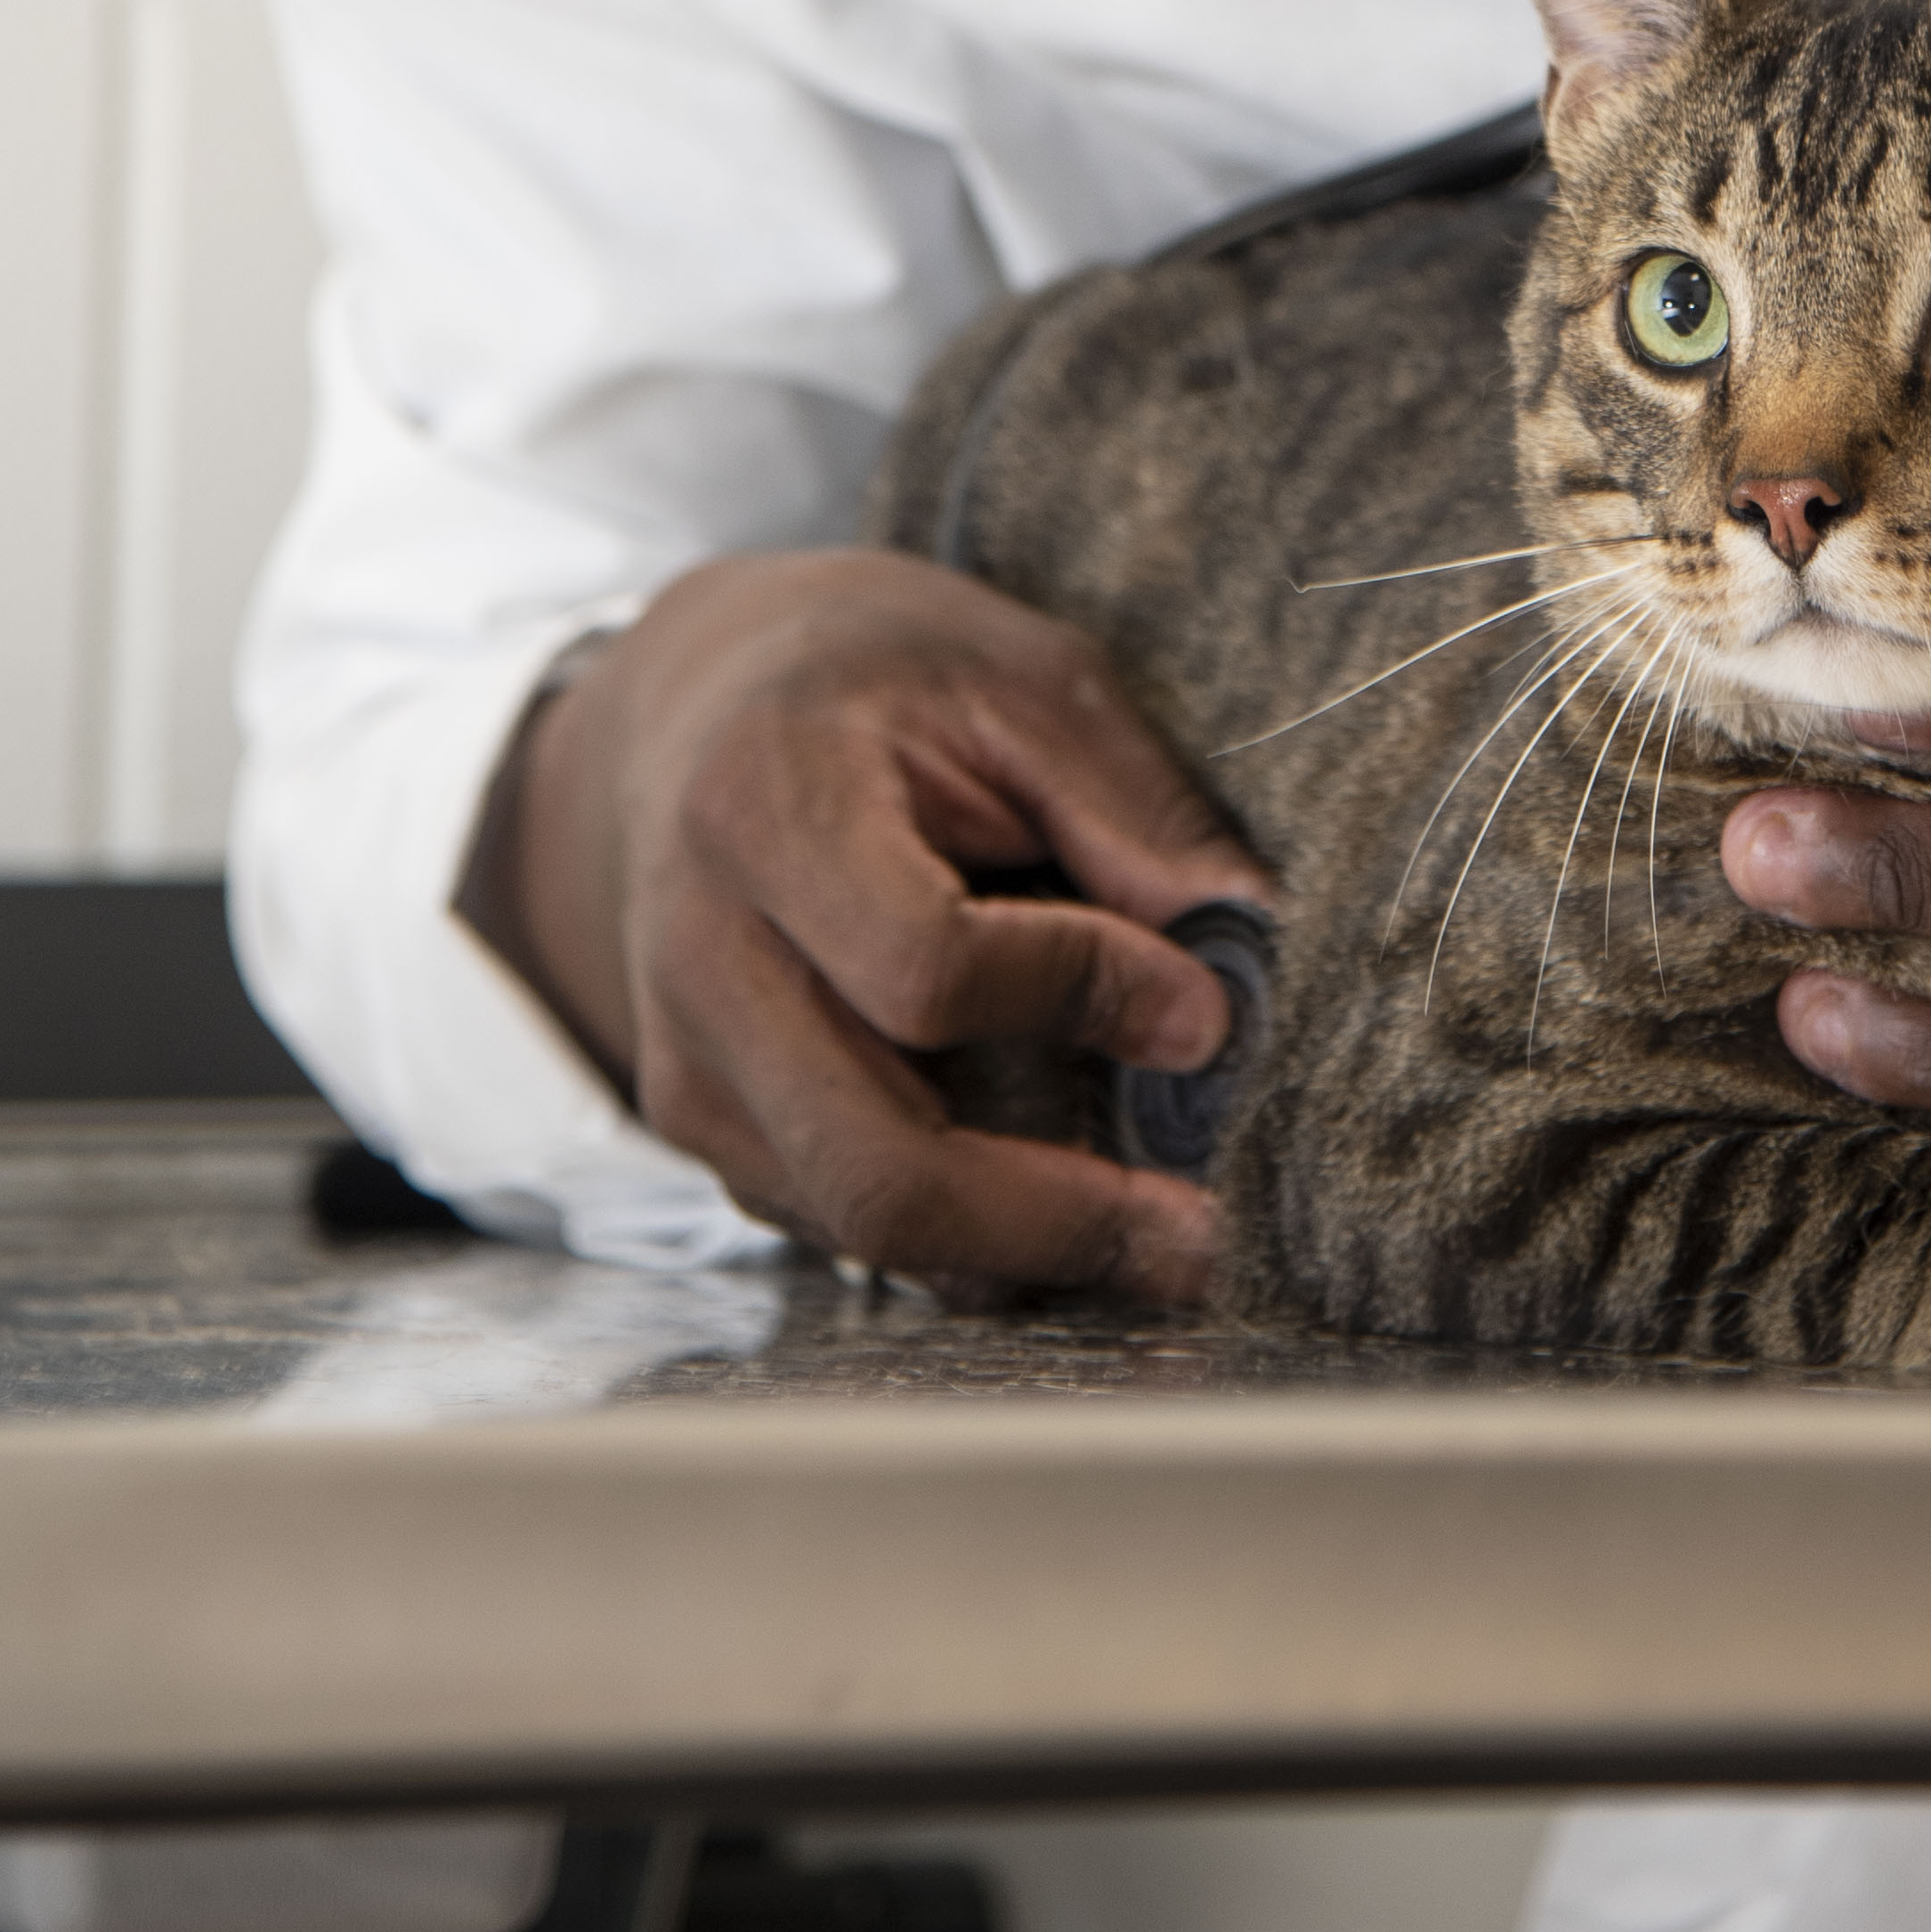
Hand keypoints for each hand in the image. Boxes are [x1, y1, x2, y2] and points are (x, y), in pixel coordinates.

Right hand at [472, 548, 1275, 1305]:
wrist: (692, 709)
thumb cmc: (873, 678)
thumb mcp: (1016, 678)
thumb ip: (1127, 808)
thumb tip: (1246, 937)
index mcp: (767, 810)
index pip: (924, 967)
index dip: (1079, 998)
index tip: (1205, 1010)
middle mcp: (702, 958)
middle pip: (876, 1163)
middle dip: (1059, 1221)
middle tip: (1201, 1236)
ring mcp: (684, 1061)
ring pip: (859, 1224)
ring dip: (1022, 1253)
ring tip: (1155, 1235)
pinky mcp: (699, 1125)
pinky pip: (838, 1226)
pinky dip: (961, 1242)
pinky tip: (1058, 1206)